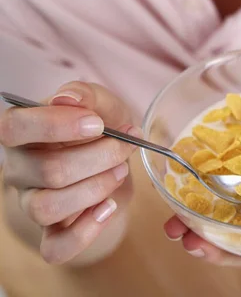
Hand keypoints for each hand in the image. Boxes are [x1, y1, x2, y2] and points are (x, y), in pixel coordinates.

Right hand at [0, 82, 138, 264]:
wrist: (114, 154)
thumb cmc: (100, 123)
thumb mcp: (99, 101)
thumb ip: (85, 94)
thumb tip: (66, 98)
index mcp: (22, 129)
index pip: (14, 127)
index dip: (55, 126)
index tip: (97, 124)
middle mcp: (19, 167)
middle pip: (47, 170)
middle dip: (98, 158)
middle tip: (125, 146)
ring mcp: (30, 201)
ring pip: (47, 208)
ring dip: (95, 188)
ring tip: (120, 171)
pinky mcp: (49, 231)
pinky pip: (54, 247)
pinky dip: (86, 231)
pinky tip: (109, 207)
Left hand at [164, 202, 240, 282]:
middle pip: (239, 247)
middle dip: (217, 252)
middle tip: (197, 246)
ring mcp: (234, 201)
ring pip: (213, 230)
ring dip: (193, 235)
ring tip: (178, 230)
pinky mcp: (214, 180)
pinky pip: (196, 201)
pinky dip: (181, 208)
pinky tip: (170, 208)